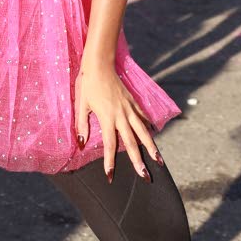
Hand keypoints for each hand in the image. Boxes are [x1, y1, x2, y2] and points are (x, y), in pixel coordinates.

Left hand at [75, 61, 160, 180]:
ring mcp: (129, 108)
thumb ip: (82, 125)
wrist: (99, 64)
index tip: (111, 176)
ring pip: (143, 131)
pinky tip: (154, 133)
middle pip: (132, 142)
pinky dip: (149, 126)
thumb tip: (81, 144)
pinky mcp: (133, 101)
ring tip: (159, 161)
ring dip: (151, 147)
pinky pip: (143, 116)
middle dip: (139, 161)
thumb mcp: (81, 104)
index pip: (110, 145)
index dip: (110, 162)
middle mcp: (121, 115)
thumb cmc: (87, 84)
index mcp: (107, 118)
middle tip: (145, 177)